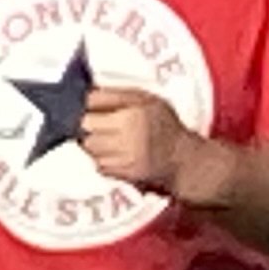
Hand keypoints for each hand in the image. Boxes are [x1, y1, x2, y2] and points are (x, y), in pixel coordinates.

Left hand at [75, 87, 198, 194]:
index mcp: (131, 115)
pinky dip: (104, 159)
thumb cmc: (165, 125)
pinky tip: (118, 154)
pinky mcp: (123, 174)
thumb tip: (88, 96)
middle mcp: (126, 137)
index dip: (92, 108)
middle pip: (86, 129)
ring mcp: (124, 158)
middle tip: (105, 126)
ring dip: (96, 144)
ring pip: (90, 148)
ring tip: (113, 140)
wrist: (182, 159)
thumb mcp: (147, 99)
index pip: (90, 108)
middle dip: (92, 127)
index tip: (97, 110)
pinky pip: (99, 165)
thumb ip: (117, 95)